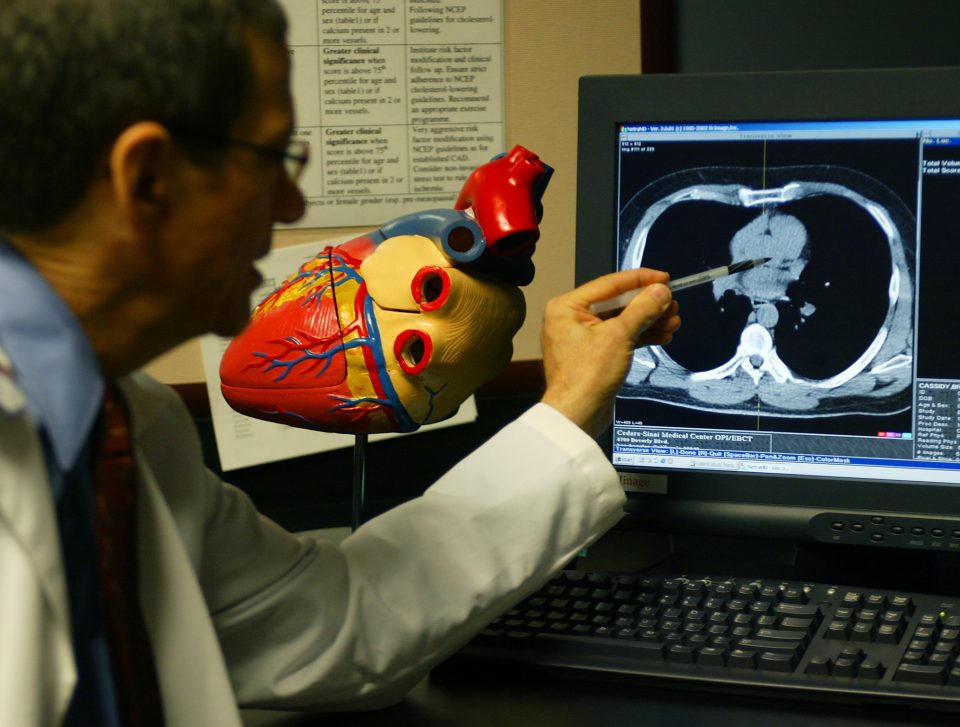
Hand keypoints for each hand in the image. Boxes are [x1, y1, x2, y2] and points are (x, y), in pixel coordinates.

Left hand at [540, 268, 680, 436]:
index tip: (662, 278)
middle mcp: (571, 319)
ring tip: (672, 321)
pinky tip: (661, 334)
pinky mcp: (593, 354)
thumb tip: (658, 291)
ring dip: (648, 320)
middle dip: (648, 304)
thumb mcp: (619, 337)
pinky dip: (640, 335)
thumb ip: (641, 310)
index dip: (640, 279)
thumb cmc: (583, 380)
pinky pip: (620, 336)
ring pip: (621, 320)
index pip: (610, 284)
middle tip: (671, 303)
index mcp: (566, 307)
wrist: (577, 416)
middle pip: (617, 302)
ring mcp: (581, 337)